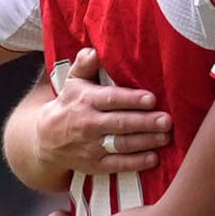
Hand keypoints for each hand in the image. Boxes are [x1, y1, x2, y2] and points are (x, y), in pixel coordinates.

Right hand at [33, 49, 170, 176]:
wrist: (47, 139)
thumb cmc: (70, 104)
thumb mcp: (73, 81)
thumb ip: (85, 65)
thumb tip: (95, 50)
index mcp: (86, 101)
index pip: (111, 99)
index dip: (131, 99)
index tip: (151, 99)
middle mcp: (88, 124)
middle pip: (120, 123)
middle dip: (145, 122)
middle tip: (167, 120)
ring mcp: (92, 146)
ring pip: (122, 144)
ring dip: (146, 141)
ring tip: (166, 136)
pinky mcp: (95, 165)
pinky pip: (118, 164)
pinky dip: (136, 162)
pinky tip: (154, 158)